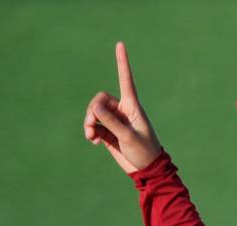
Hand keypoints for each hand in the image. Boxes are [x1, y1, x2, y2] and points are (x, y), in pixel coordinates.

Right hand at [83, 42, 162, 172]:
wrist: (147, 170)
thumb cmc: (144, 152)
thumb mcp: (128, 137)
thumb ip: (112, 122)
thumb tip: (95, 107)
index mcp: (133, 106)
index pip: (125, 80)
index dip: (122, 62)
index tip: (120, 44)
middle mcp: (123, 110)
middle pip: (100, 99)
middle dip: (93, 111)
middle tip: (93, 126)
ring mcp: (115, 120)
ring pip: (94, 112)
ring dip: (89, 122)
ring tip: (91, 136)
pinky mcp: (109, 131)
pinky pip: (94, 124)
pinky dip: (90, 130)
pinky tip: (93, 140)